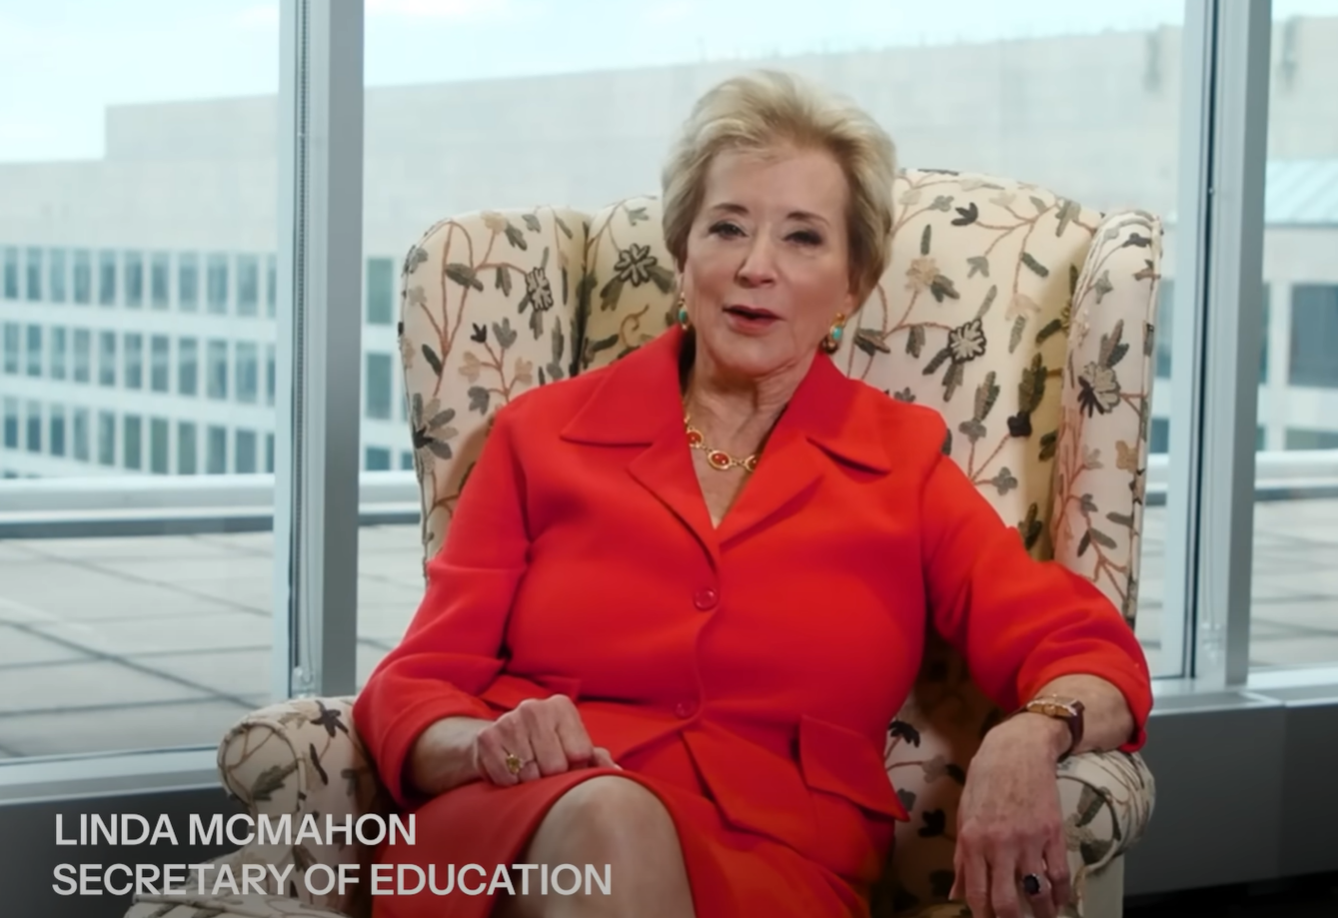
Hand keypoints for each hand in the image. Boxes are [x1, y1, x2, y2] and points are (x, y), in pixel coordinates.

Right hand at [473, 695, 618, 785]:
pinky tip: (510, 774)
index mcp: (562, 707)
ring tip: (528, 772)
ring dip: (530, 783)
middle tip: (545, 773)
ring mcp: (508, 720)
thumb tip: (617, 774)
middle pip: (555, 766)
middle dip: (552, 779)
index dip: (576, 770)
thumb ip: (598, 760)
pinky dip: (510, 784)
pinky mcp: (487, 738)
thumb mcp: (573, 748)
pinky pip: (506, 777)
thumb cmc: (547, 748)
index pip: (580, 753)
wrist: (498, 742)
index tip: (568, 767)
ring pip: (530, 774)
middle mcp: (535, 707)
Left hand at [949, 716, 1071, 917]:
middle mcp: (999, 845)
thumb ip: (961, 859)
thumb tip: (956, 894)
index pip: (977, 893)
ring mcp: (1028, 841)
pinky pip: (1060, 875)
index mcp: (972, 840)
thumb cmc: (985, 780)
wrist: (1018, 750)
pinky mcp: (1053, 834)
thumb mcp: (964, 815)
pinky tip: (1060, 903)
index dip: (983, 917)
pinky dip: (1062, 895)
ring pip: (1037, 893)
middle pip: (1006, 902)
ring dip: (1041, 914)